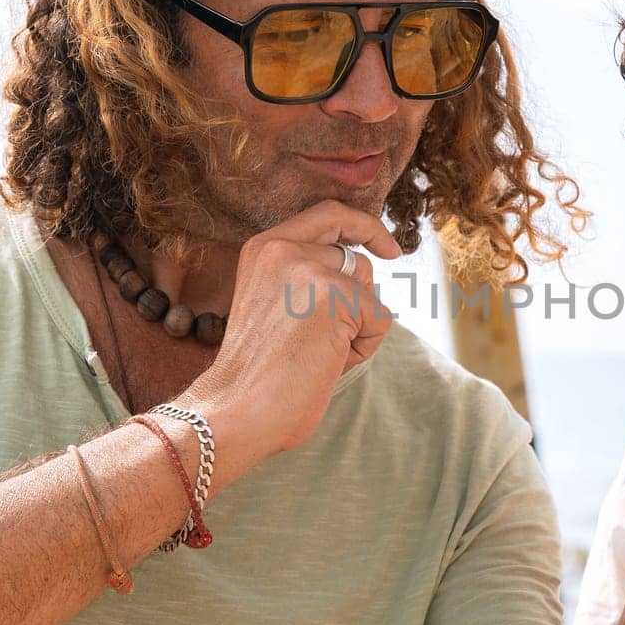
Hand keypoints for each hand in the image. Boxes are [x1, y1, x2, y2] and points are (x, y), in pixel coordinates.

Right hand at [176, 200, 400, 476]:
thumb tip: (367, 270)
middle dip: (357, 303)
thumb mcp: (277, 305)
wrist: (235, 410)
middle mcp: (284, 248)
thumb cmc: (257, 374)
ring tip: (317, 354)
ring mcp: (309, 269)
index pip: (329, 214)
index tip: (389, 250)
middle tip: (325, 343)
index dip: (364, 227)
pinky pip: (380, 318)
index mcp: (264, 247)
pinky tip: (329, 363)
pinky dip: (364, 348)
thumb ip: (309, 278)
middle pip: (357, 261)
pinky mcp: (335, 297)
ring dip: (357, 328)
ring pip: (369, 293)